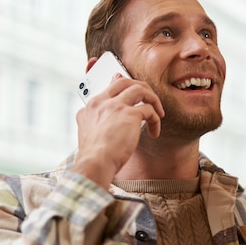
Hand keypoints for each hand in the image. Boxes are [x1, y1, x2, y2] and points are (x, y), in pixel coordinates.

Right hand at [72, 71, 164, 188]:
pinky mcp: (129, 115)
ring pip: (140, 89)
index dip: (124, 85)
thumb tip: (92, 111)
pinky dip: (156, 120)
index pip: (110, 86)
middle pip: (125, 81)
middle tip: (149, 100)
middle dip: (141, 88)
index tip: (132, 90)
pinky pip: (149, 110)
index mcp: (91, 106)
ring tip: (158, 113)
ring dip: (153, 100)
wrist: (95, 163)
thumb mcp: (87, 130)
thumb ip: (93, 117)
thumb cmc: (93, 154)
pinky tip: (154, 132)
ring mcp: (115, 106)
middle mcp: (102, 102)